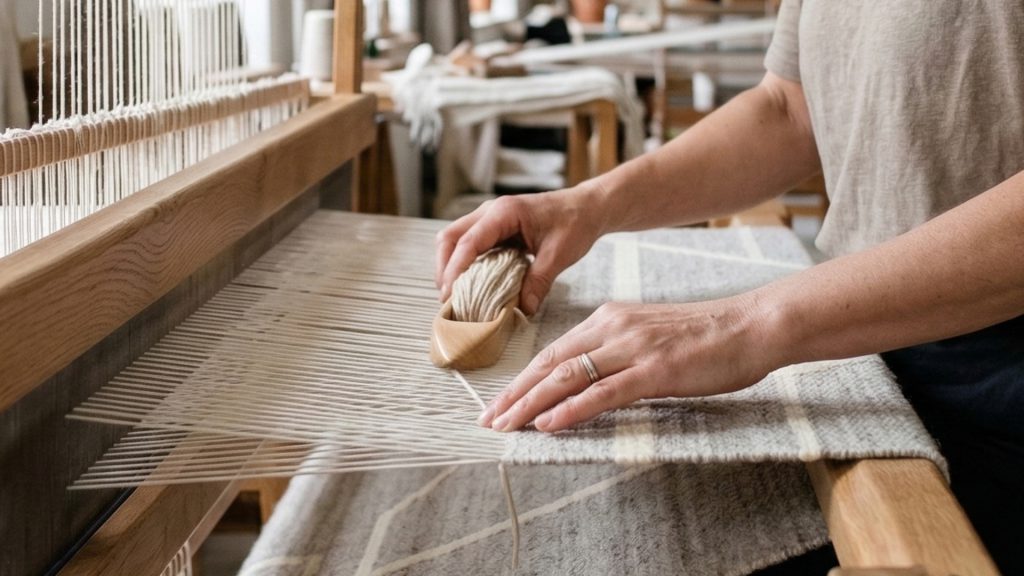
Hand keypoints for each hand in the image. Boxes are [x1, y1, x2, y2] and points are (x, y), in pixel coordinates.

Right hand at [435, 186, 608, 314]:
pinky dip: (464, 264)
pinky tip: (471, 284)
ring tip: (455, 294)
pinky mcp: (495, 228)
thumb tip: (523, 310)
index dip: (455, 270)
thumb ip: (539, 281)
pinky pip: (470, 245)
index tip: (450, 295)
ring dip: (451, 266)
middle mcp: (491, 212)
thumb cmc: (575, 222)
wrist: (587, 207)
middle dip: (444, 268)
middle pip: (450, 238)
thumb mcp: (560, 254)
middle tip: (448, 298)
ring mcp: (490, 219)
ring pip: (455, 240)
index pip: (468, 242)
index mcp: (504, 213)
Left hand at [478, 298, 773, 431]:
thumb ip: (618, 353)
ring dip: (531, 404)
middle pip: (550, 364)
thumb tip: (590, 380)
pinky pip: (603, 392)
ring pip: (568, 377)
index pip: (553, 352)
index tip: (500, 402)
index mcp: (610, 319)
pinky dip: (571, 409)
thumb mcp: (650, 337)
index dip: (522, 379)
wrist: (751, 325)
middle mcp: (613, 328)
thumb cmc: (706, 337)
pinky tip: (548, 424)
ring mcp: (633, 348)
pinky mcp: (655, 370)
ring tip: (507, 427)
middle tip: (489, 420)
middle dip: (515, 394)